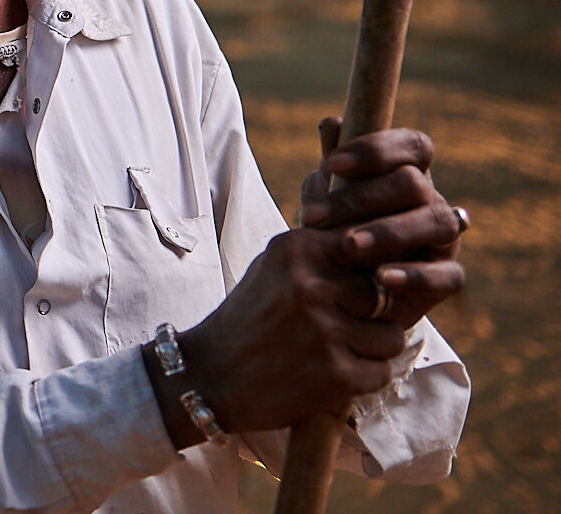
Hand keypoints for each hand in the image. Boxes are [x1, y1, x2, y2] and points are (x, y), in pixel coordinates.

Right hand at [163, 119, 465, 435]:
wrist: (210, 377)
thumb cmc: (250, 318)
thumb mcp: (274, 266)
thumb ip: (320, 245)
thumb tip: (372, 222)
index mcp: (297, 249)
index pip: (367, 244)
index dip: (373, 267)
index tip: (364, 283)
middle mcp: (311, 285)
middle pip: (386, 292)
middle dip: (374, 313)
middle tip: (340, 326)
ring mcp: (324, 330)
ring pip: (391, 335)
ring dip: (370, 349)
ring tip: (330, 352)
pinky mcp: (335, 374)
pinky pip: (381, 372)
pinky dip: (361, 378)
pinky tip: (326, 376)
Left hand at [299, 117, 466, 327]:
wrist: (340, 284)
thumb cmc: (335, 228)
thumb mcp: (326, 194)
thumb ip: (333, 164)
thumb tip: (332, 123)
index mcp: (407, 172)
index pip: (413, 145)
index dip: (377, 149)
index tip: (333, 162)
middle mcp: (430, 200)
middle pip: (414, 184)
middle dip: (362, 198)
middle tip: (315, 216)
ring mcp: (444, 239)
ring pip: (436, 222)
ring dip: (390, 232)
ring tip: (348, 245)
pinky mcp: (447, 277)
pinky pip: (449, 276)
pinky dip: (416, 276)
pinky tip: (383, 279)